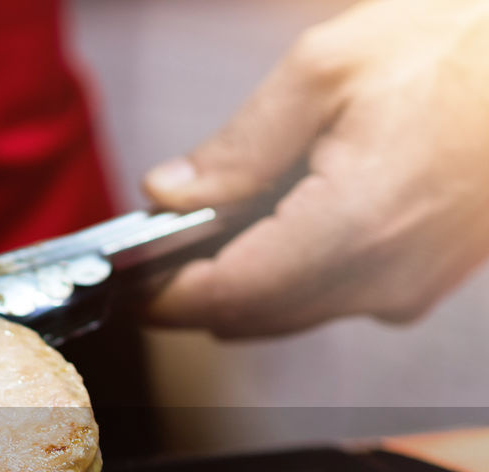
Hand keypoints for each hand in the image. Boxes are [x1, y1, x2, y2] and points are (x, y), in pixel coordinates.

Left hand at [141, 0, 488, 337]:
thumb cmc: (461, 45)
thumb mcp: (326, 70)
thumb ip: (237, 147)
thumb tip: (168, 193)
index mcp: (352, 226)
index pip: (228, 296)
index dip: (165, 298)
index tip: (127, 283)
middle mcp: (382, 277)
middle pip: (253, 315)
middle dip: (195, 291)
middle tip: (155, 254)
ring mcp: (408, 287)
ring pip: (291, 312)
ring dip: (241, 286)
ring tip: (208, 234)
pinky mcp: (424, 281)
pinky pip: (334, 297)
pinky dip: (289, 277)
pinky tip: (276, 228)